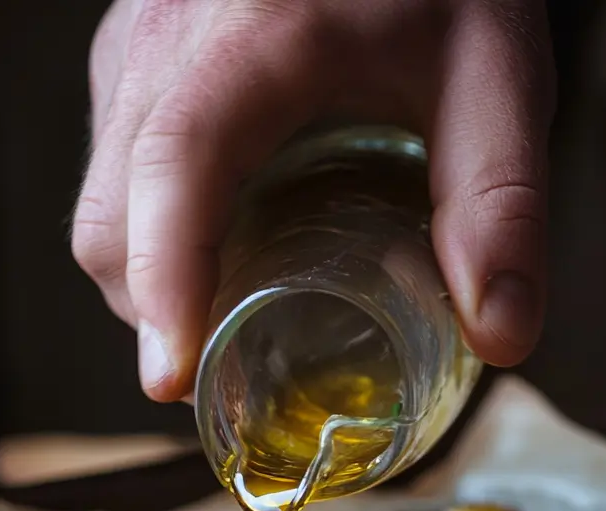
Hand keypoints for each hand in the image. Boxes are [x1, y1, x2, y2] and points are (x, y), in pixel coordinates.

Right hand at [73, 0, 554, 400]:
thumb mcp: (494, 74)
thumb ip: (502, 205)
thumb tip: (502, 339)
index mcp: (249, 36)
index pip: (176, 166)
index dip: (165, 280)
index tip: (174, 378)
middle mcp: (164, 40)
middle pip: (112, 215)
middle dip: (156, 310)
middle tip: (231, 371)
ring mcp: (137, 48)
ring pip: (102, 201)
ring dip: (149, 282)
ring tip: (229, 321)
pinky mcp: (138, 60)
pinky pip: (116, 171)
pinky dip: (152, 237)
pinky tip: (222, 252)